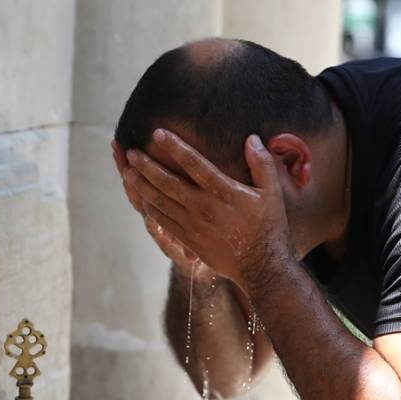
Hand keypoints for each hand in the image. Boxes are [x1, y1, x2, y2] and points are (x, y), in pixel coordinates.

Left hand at [124, 129, 293, 293]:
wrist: (261, 266)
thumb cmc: (269, 227)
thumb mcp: (273, 193)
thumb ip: (262, 164)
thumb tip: (252, 139)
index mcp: (223, 192)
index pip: (193, 163)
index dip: (174, 146)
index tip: (158, 133)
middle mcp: (203, 207)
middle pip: (167, 182)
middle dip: (146, 165)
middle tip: (131, 153)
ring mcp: (193, 225)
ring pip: (160, 201)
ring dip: (142, 185)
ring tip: (127, 172)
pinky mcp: (189, 240)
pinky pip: (163, 222)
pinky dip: (149, 208)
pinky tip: (142, 199)